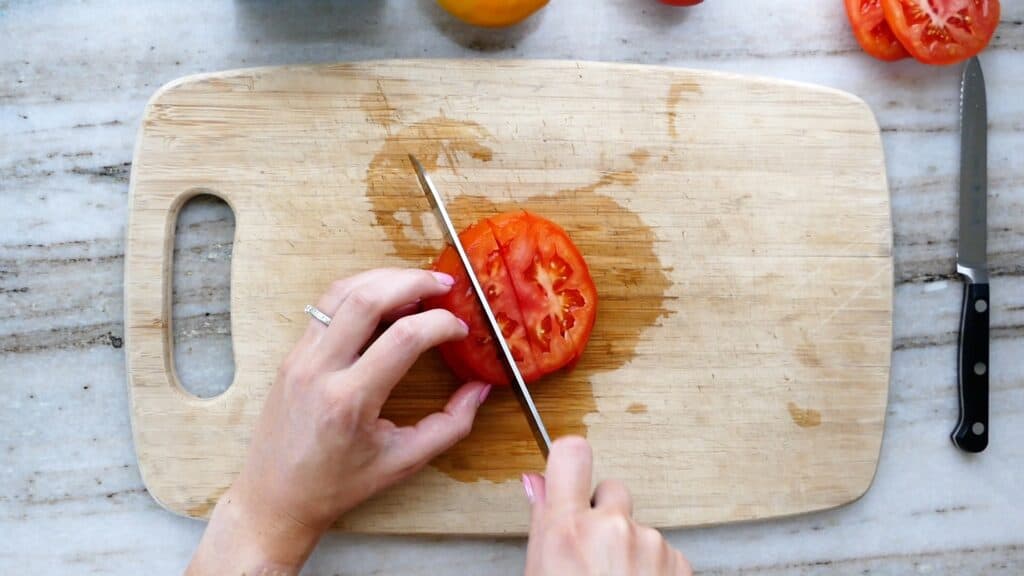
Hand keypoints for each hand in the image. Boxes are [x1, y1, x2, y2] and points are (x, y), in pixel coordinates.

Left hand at [187, 268, 491, 574]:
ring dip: (383, 278)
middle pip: (368, 298)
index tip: (460, 329)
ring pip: (341, 291)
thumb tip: (481, 389)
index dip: (441, 324)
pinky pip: (326, 306)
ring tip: (417, 284)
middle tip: (444, 285)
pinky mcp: (292, 354)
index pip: (404, 338)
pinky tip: (384, 298)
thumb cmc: (337, 485)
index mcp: (350, 400)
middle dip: (413, 282)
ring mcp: (300, 358)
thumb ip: (450, 425)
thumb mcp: (403, 462)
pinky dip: (359, 291)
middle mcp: (320, 370)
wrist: (275, 497)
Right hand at [523, 437, 690, 575]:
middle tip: (593, 553)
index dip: (569, 458)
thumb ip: (542, 525)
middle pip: (611, 490)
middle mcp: (612, 529)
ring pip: (637, 525)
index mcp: (569, 530)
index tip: (568, 467)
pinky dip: (652, 566)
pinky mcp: (678, 561)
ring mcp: (650, 543)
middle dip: (603, 513)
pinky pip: (662, 549)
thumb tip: (537, 484)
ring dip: (628, 545)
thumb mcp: (539, 573)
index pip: (571, 454)